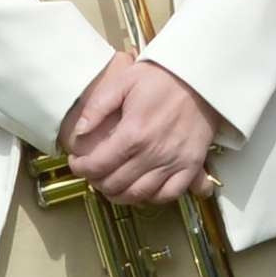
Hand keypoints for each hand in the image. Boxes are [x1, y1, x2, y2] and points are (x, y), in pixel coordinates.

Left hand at [54, 54, 221, 207]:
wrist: (199, 78)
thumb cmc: (161, 78)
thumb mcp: (122, 82)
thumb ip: (97, 107)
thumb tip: (79, 132)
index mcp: (133, 133)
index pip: (97, 165)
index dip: (80, 168)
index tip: (76, 163)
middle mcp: (153, 153)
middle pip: (115, 184)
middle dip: (96, 182)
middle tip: (92, 173)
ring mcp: (174, 162)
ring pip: (139, 195)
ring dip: (120, 195)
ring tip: (111, 184)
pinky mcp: (191, 165)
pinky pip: (170, 194)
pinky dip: (153, 198)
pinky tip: (143, 190)